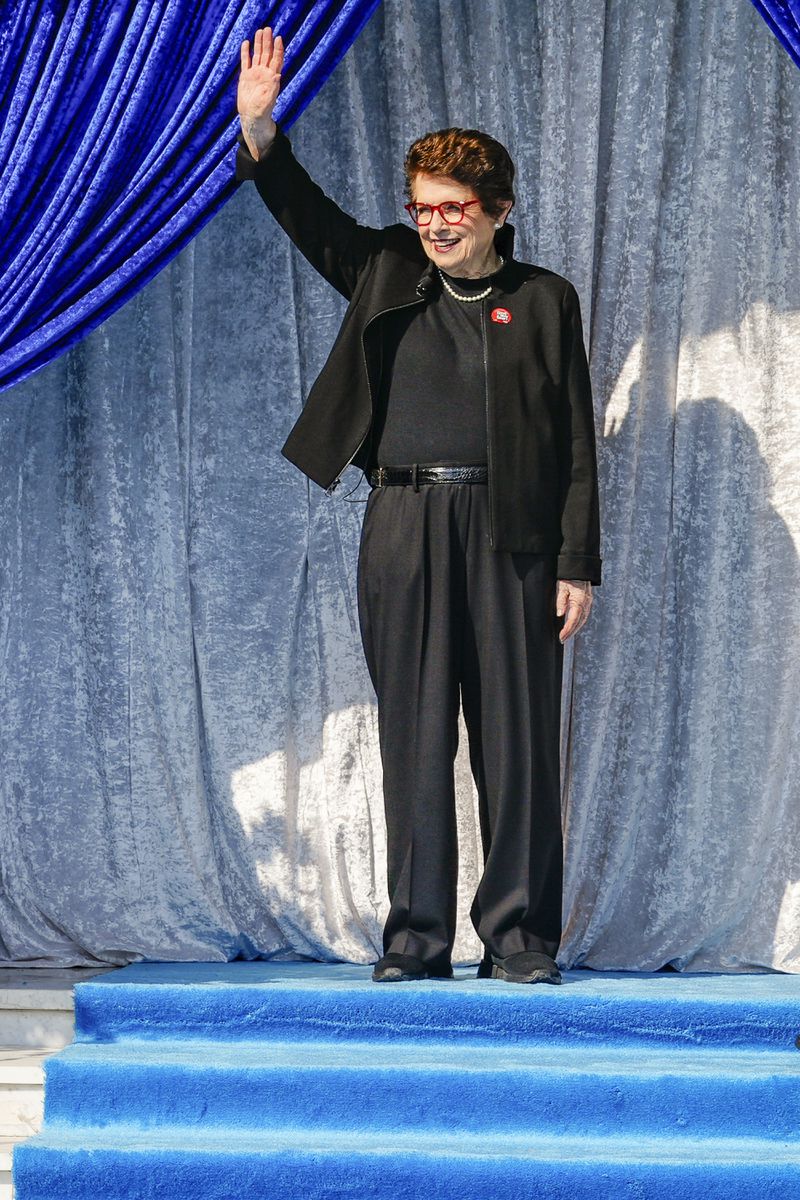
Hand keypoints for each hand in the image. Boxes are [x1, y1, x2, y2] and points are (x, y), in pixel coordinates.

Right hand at [238, 25, 283, 155]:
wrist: (252, 118)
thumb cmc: (261, 113)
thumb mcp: (267, 101)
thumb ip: (272, 89)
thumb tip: (277, 75)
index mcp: (271, 79)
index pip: (276, 60)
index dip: (278, 49)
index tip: (279, 38)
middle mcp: (263, 74)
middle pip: (267, 54)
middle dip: (268, 42)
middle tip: (268, 29)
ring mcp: (254, 75)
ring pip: (257, 55)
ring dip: (259, 44)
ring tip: (260, 31)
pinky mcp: (245, 77)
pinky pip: (245, 62)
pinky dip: (245, 52)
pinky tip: (246, 43)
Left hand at [556, 578, 592, 641]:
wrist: (579, 569)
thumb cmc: (569, 577)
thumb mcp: (562, 587)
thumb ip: (561, 601)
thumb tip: (560, 614)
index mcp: (580, 600)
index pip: (573, 619)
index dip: (567, 629)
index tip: (561, 636)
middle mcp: (586, 604)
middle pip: (579, 622)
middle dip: (571, 632)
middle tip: (562, 639)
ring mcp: (588, 603)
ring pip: (582, 620)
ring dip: (575, 629)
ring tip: (566, 636)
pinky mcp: (587, 602)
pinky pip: (583, 616)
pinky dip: (578, 623)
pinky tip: (572, 627)